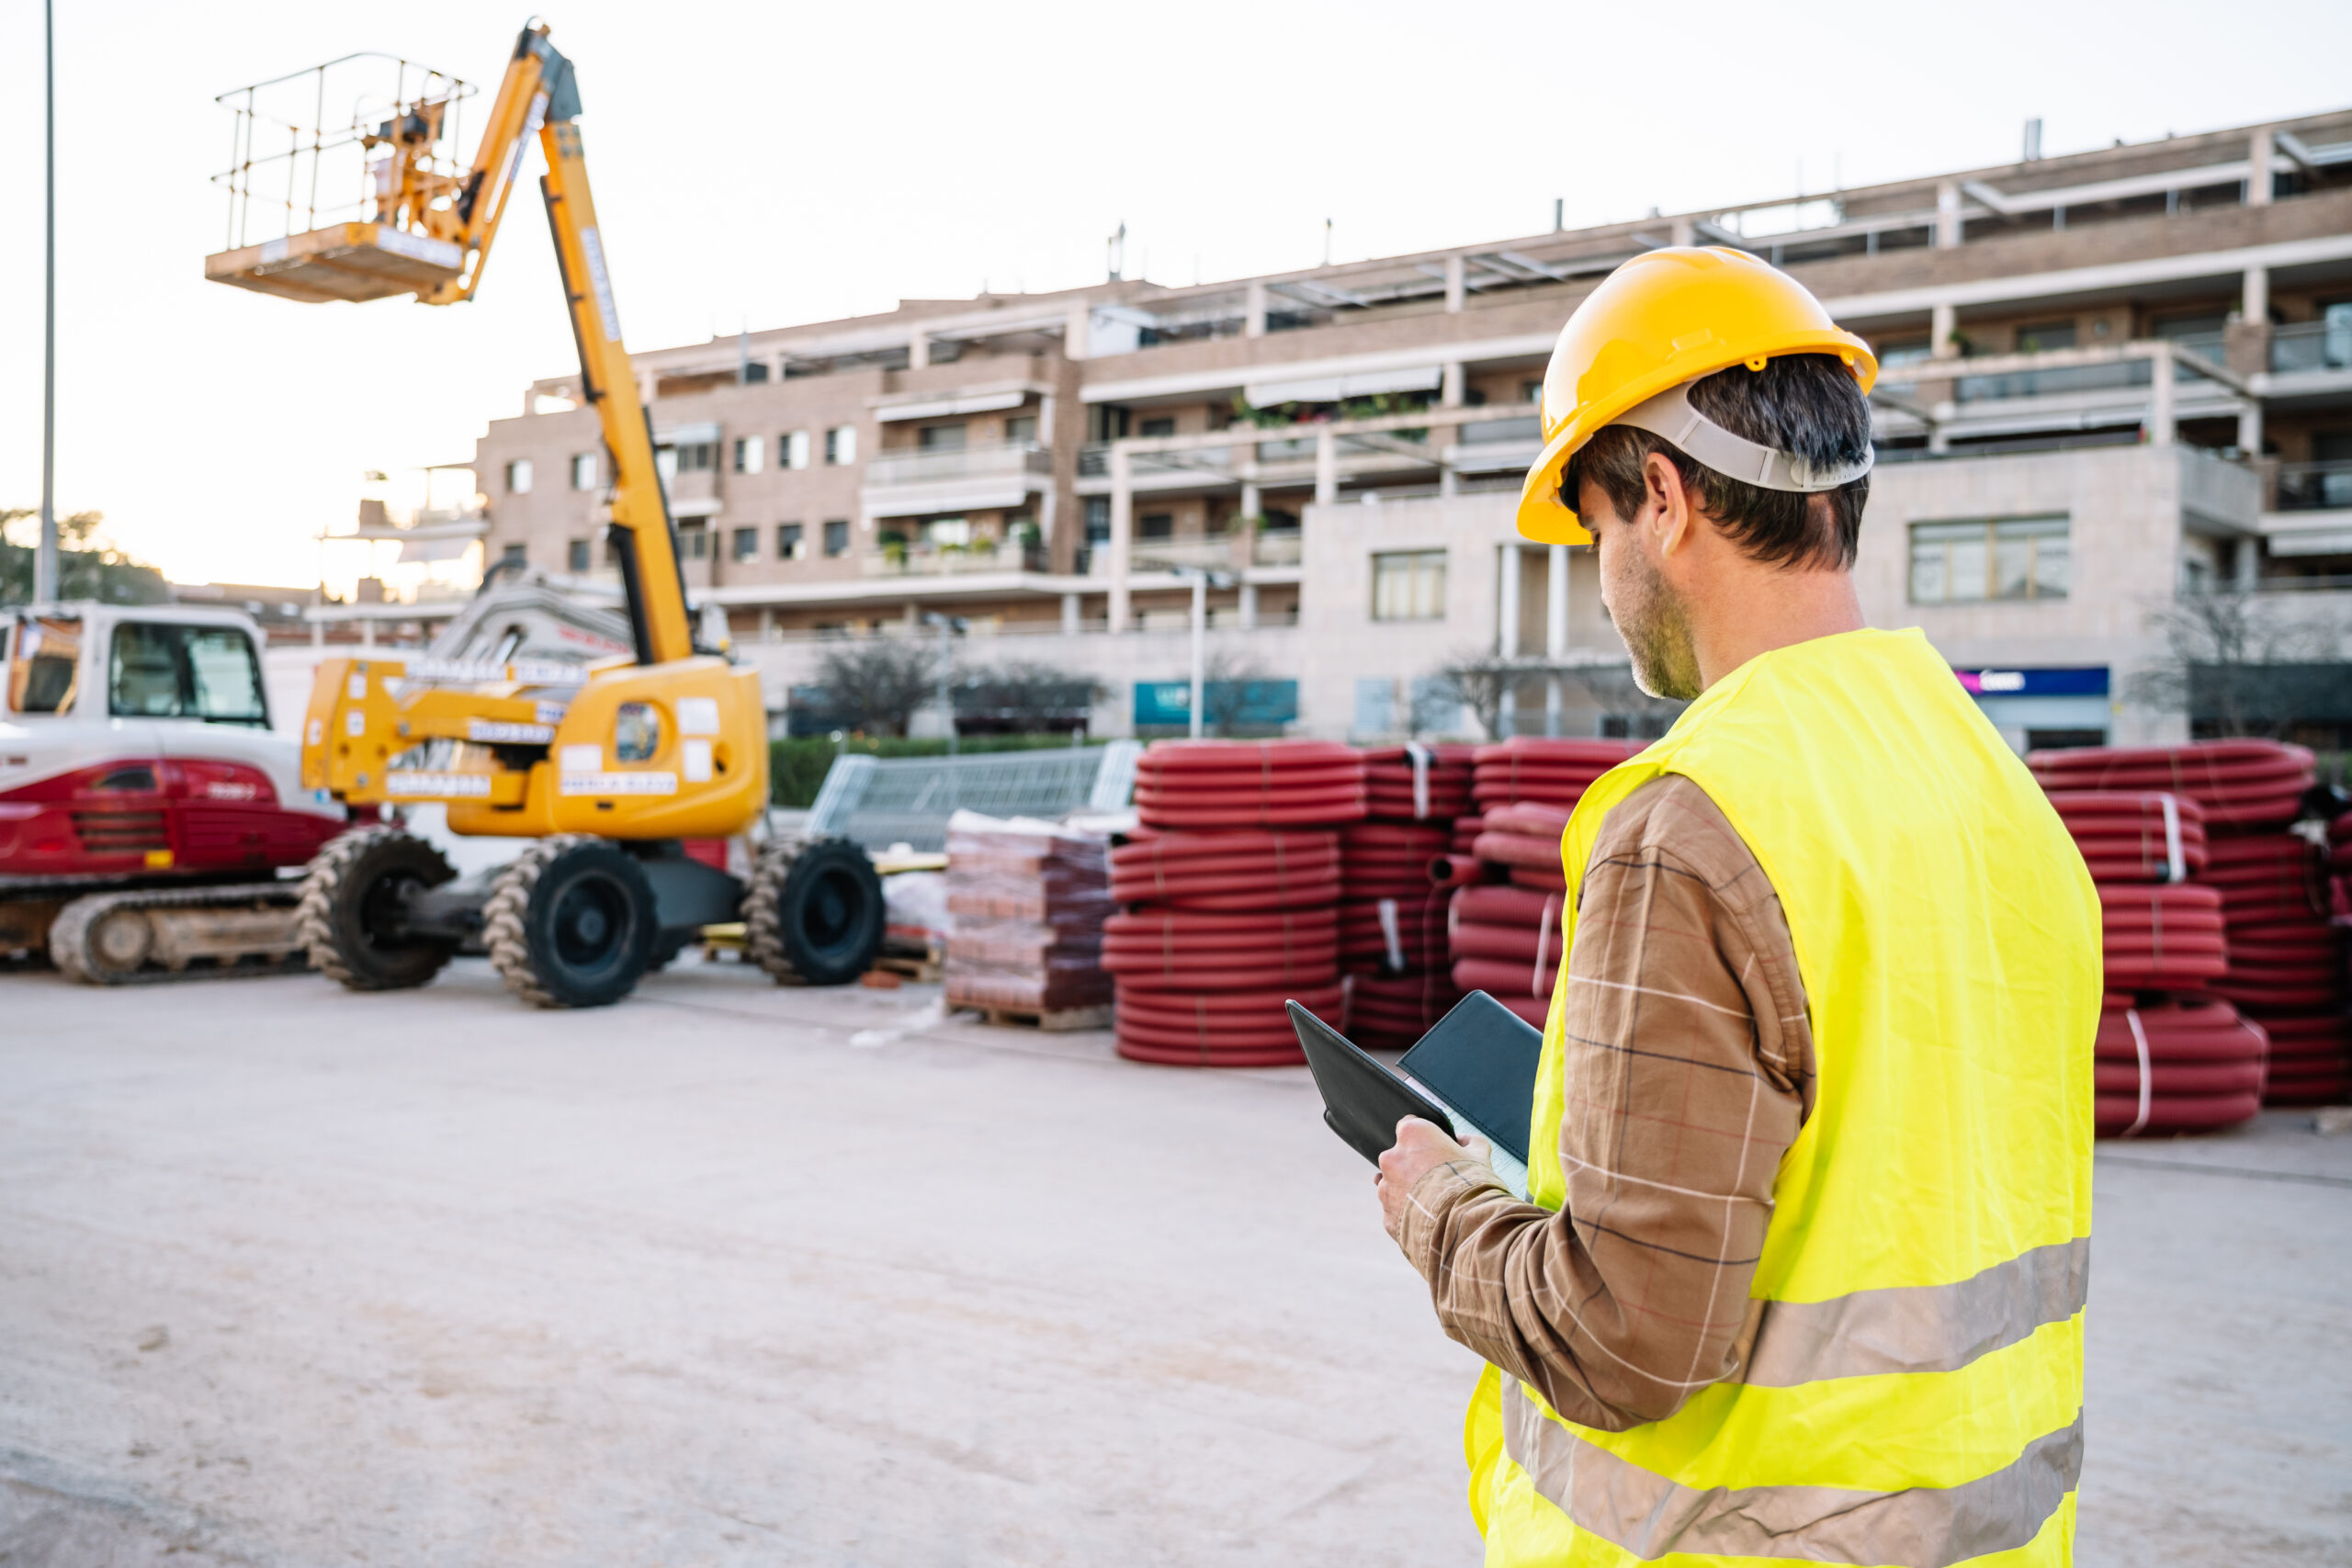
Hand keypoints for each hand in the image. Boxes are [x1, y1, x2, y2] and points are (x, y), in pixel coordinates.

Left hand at [1377, 1116, 1489, 1242]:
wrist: (1466, 1227)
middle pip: (1398, 1158)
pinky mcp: (1387, 1216)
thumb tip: (1464, 1141)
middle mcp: (1391, 1158)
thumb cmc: (1472, 1185)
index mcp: (1412, 1135)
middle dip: (1413, 1167)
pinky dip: (1409, 1216)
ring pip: (1393, 1187)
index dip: (1423, 1138)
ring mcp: (1386, 1189)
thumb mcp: (1480, 1155)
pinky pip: (1397, 1213)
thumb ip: (1471, 1142)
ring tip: (1433, 1205)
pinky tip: (1428, 1221)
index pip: (1408, 1126)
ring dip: (1408, 1192)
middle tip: (1437, 1181)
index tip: (1433, 1149)